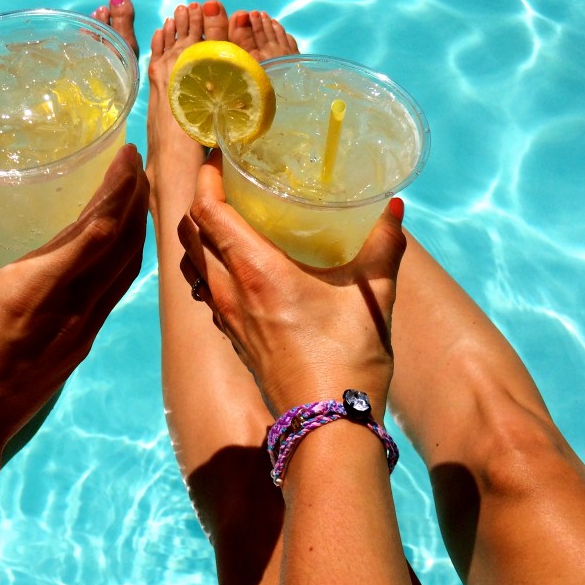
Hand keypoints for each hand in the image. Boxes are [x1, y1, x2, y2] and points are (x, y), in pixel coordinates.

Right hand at [0, 144, 148, 470]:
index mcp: (42, 285)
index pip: (103, 225)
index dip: (122, 185)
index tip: (126, 154)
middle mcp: (75, 306)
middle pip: (127, 243)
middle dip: (138, 197)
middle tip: (133, 164)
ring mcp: (84, 329)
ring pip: (129, 269)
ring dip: (137, 228)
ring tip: (132, 195)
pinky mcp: (83, 347)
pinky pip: (116, 292)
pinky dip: (126, 258)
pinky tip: (116, 245)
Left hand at [177, 151, 405, 416]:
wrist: (326, 427)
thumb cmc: (347, 361)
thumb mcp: (372, 298)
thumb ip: (383, 247)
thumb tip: (394, 208)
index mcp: (255, 271)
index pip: (208, 212)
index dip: (206, 179)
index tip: (217, 157)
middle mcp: (229, 291)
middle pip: (190, 233)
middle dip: (197, 200)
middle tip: (220, 179)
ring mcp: (225, 318)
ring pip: (191, 263)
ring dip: (195, 234)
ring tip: (220, 215)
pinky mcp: (231, 338)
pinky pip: (204, 290)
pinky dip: (205, 266)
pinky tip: (231, 265)